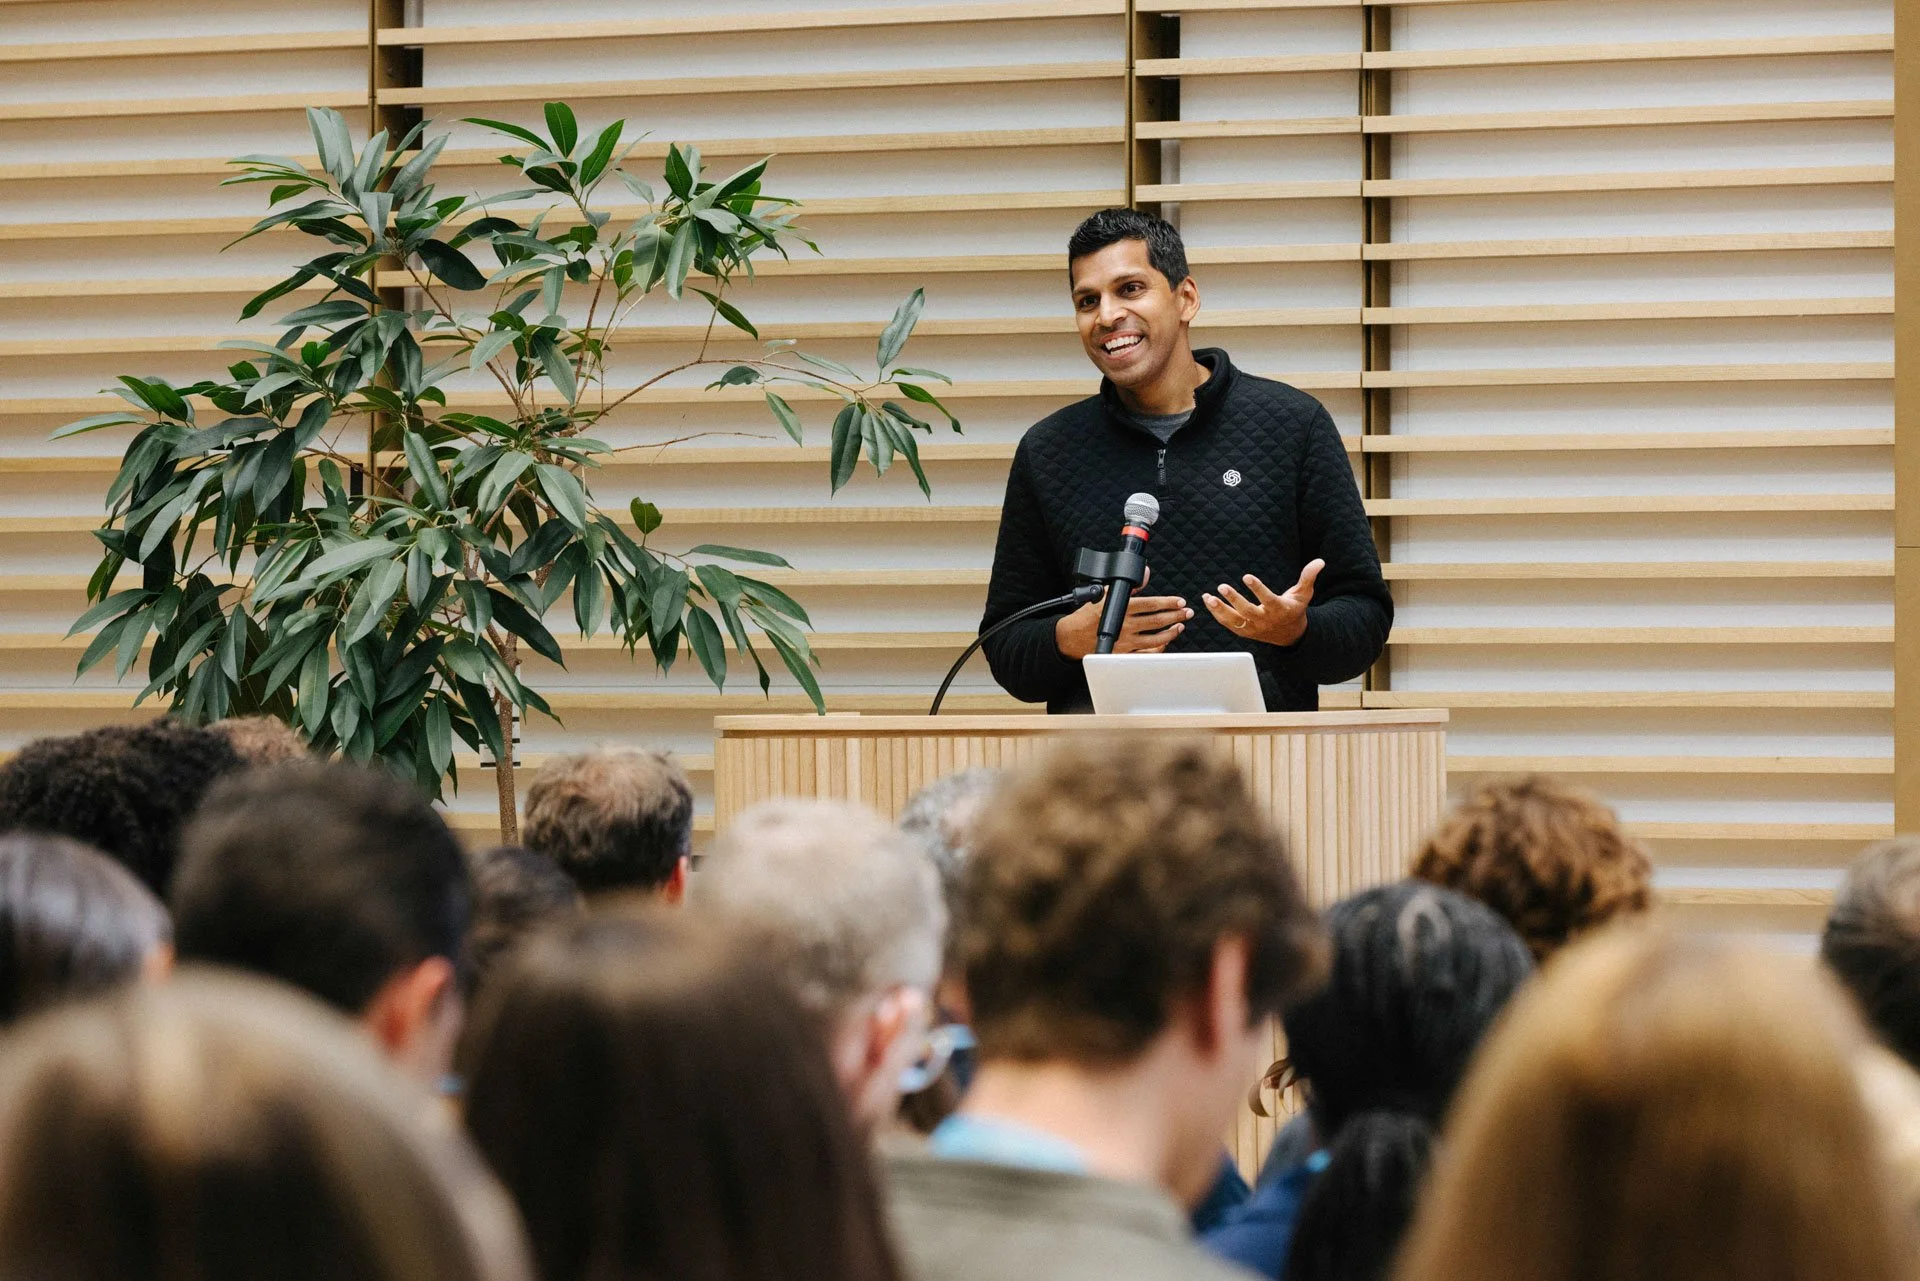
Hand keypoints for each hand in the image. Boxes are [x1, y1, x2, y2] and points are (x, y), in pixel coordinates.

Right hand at [1055, 571, 1192, 659]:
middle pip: (1157, 621)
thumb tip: (1145, 573)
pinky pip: (1146, 654)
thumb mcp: (1106, 593)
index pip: (1151, 604)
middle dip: (1176, 616)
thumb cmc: (1089, 614)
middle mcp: (1125, 626)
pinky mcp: (1124, 654)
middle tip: (1187, 612)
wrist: (1073, 636)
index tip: (1180, 601)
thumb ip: (1130, 585)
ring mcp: (1126, 642)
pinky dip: (1159, 649)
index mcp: (1122, 608)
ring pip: (1156, 639)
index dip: (1169, 603)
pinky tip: (1166, 642)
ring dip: (1171, 632)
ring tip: (1180, 625)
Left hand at [1203, 560, 1322, 646]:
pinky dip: (1217, 613)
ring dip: (1220, 609)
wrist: (1289, 635)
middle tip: (1222, 587)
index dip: (1257, 589)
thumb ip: (1308, 577)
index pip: (1268, 599)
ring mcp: (1253, 627)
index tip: (1246, 576)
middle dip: (1234, 599)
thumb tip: (1320, 561)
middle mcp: (1265, 620)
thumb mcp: (1304, 594)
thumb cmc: (1295, 609)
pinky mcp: (1244, 631)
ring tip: (1209, 597)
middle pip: (1247, 611)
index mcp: (1279, 610)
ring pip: (1234, 620)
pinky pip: (1228, 623)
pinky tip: (1208, 601)